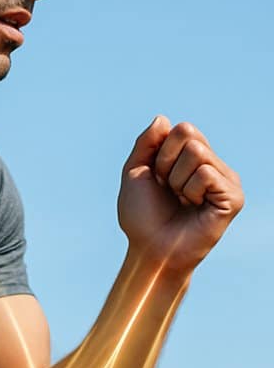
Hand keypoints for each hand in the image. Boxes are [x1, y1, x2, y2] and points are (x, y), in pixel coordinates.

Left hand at [118, 116, 243, 272]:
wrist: (151, 249)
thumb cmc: (142, 217)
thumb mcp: (135, 173)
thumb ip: (145, 143)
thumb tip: (163, 118)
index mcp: (192, 159)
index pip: (181, 129)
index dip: (160, 153)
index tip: (156, 178)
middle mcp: (212, 165)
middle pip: (190, 135)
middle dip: (166, 163)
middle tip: (167, 190)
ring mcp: (225, 180)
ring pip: (198, 153)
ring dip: (177, 180)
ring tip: (180, 200)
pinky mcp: (233, 196)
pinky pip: (206, 173)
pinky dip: (190, 190)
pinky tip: (194, 208)